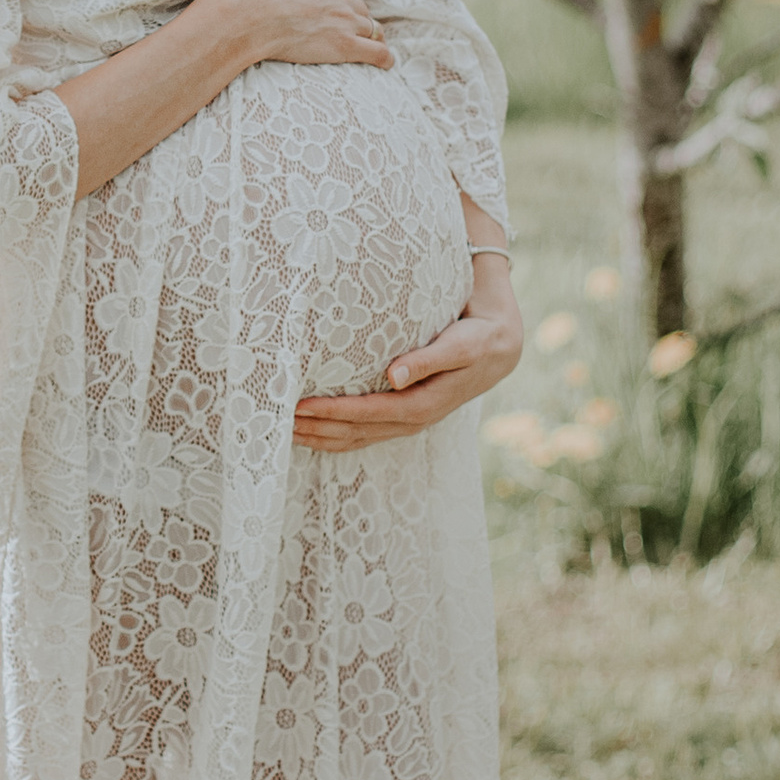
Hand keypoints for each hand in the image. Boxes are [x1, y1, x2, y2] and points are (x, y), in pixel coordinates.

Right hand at [210, 0, 391, 73]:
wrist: (247, 15)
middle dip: (354, 13)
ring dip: (369, 32)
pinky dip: (383, 57)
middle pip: (358, 4)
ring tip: (368, 41)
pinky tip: (385, 62)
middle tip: (345, 23)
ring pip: (369, 26)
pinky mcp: (345, 46)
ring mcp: (345, 21)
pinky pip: (376, 52)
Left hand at [292, 263, 524, 452]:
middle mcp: (413, 419)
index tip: (304, 406)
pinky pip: (365, 433)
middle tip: (281, 421)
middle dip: (319, 429)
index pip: (371, 413)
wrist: (498, 349)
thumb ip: (426, 359)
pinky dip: (337, 436)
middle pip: (358, 432)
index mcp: (424, 404)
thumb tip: (393, 375)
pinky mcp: (404, 416)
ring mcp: (408, 421)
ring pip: (358, 438)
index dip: (336, 412)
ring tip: (287, 432)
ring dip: (323, 437)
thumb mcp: (458, 346)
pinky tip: (315, 432)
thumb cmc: (476, 341)